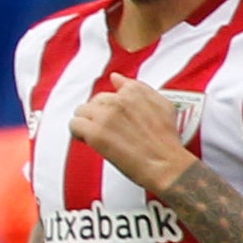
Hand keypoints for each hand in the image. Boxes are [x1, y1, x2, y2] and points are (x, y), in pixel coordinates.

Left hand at [68, 75, 195, 195]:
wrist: (168, 165)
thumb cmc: (166, 141)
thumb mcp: (162, 105)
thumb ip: (139, 88)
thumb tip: (116, 78)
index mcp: (133, 92)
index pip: (109, 93)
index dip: (109, 109)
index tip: (114, 119)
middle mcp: (118, 100)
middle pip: (93, 102)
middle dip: (97, 115)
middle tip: (108, 131)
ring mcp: (106, 116)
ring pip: (81, 111)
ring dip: (86, 123)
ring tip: (99, 136)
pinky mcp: (96, 133)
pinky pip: (75, 125)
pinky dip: (78, 133)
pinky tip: (89, 141)